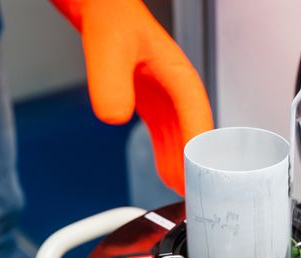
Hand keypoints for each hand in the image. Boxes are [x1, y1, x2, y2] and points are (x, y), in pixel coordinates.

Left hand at [51, 0, 212, 194]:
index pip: (199, 120)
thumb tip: (114, 116)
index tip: (200, 177)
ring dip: (183, 164)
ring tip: (184, 190)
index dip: (201, 151)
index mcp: (180, 75)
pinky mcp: (151, 100)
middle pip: (196, 134)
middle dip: (197, 166)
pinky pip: (166, 133)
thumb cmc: (112, 14)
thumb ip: (110, 82)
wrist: (100, 5)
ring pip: (182, 136)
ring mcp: (166, 96)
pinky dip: (168, 153)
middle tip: (197, 195)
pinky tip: (166, 168)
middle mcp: (177, 89)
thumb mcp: (109, 46)